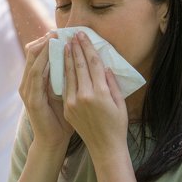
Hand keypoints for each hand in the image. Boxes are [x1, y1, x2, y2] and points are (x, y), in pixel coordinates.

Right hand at [18, 33, 71, 151]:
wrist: (53, 141)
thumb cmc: (63, 121)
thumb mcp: (66, 95)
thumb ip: (68, 80)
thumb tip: (79, 62)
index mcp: (38, 82)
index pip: (40, 56)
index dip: (48, 43)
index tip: (61, 32)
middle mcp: (30, 83)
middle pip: (33, 55)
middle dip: (44, 42)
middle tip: (56, 30)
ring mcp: (28, 91)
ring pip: (33, 62)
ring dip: (43, 49)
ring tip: (52, 37)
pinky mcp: (31, 98)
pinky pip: (36, 76)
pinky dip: (42, 63)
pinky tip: (49, 54)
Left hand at [62, 32, 128, 160]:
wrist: (104, 147)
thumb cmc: (117, 125)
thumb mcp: (120, 103)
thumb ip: (112, 83)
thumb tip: (104, 67)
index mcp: (101, 93)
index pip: (93, 64)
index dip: (88, 48)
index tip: (83, 35)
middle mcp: (85, 96)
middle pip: (79, 66)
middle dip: (75, 48)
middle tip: (72, 34)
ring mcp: (74, 102)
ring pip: (69, 75)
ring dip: (66, 58)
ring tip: (64, 44)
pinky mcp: (67, 108)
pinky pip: (65, 87)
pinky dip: (63, 74)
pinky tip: (62, 64)